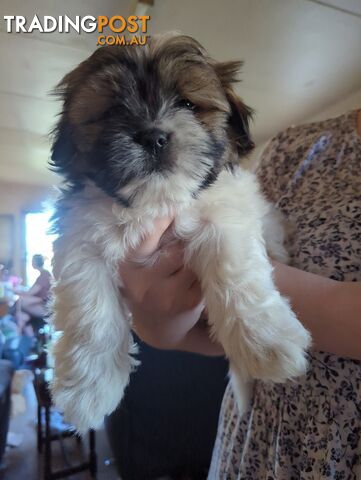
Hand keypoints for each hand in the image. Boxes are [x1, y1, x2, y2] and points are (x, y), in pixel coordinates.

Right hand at [119, 217, 204, 349]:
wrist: (157, 326)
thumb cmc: (150, 284)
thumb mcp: (141, 265)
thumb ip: (152, 243)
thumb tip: (178, 210)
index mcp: (128, 267)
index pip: (146, 238)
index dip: (162, 220)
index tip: (175, 205)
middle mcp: (144, 283)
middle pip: (176, 249)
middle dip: (186, 241)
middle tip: (193, 232)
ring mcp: (166, 295)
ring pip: (192, 261)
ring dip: (197, 256)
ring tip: (196, 256)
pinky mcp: (187, 303)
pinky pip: (203, 276)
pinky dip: (205, 272)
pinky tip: (199, 275)